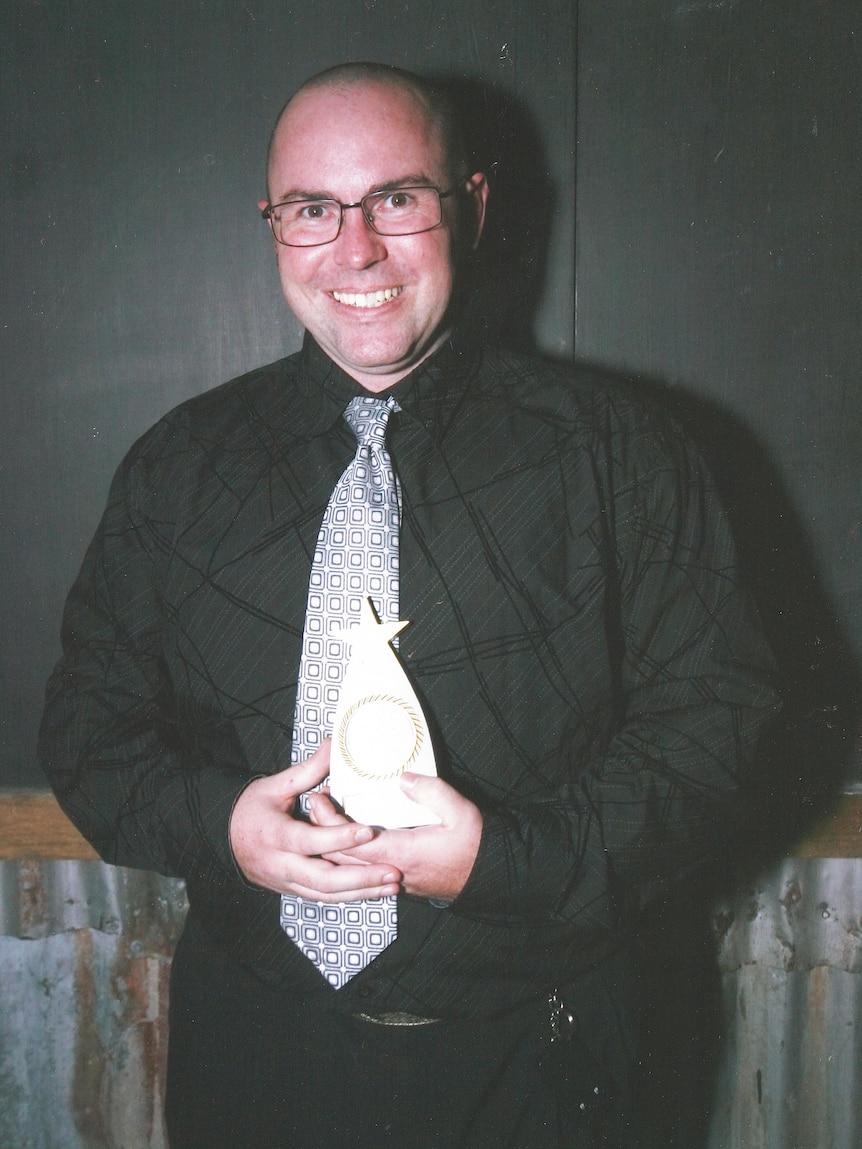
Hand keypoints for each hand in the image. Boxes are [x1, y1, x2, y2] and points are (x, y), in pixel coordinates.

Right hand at [228, 741, 401, 901]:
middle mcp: (280, 864)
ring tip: (392, 885)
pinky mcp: (293, 890)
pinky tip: (375, 891)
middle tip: (392, 872)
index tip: (369, 831)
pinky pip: (324, 898)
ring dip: (361, 893)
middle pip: (322, 879)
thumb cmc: (251, 808)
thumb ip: (308, 770)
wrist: (224, 839)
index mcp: (274, 835)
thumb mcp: (275, 786)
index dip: (339, 838)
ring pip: (326, 894)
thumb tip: (334, 744)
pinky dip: (350, 897)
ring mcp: (286, 882)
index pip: (310, 840)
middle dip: (360, 879)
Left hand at [317, 773, 482, 901]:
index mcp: (401, 852)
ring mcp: (394, 879)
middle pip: (342, 858)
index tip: (318, 800)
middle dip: (322, 832)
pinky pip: (364, 871)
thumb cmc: (475, 845)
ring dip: (334, 845)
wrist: (490, 875)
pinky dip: (349, 856)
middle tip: (315, 805)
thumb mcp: (460, 811)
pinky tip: (349, 839)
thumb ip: (431, 792)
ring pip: (351, 868)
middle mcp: (391, 870)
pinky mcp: (399, 880)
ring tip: (326, 820)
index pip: (352, 841)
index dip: (329, 823)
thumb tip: (403, 778)